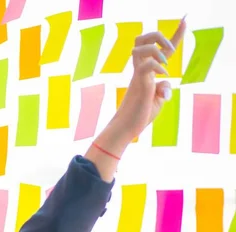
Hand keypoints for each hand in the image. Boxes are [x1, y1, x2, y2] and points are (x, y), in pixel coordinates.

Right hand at [111, 19, 186, 142]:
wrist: (125, 129)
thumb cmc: (139, 116)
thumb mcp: (157, 101)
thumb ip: (163, 88)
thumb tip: (165, 80)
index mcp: (145, 73)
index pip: (159, 49)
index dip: (175, 35)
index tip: (185, 21)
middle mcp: (140, 70)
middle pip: (143, 39)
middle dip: (158, 36)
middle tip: (170, 48)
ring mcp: (138, 76)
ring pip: (141, 46)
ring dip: (157, 47)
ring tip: (166, 61)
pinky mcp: (139, 85)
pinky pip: (146, 65)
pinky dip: (157, 65)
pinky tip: (163, 75)